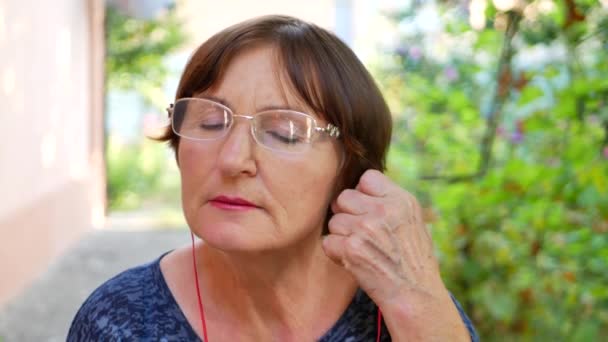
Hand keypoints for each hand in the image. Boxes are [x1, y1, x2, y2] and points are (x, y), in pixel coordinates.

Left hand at [322, 169, 468, 340]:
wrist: (414, 295)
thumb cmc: (412, 259)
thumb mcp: (412, 221)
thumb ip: (389, 201)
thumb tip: (359, 188)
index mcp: (401, 200)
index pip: (367, 178)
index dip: (363, 194)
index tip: (369, 210)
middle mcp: (383, 210)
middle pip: (344, 197)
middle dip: (348, 214)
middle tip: (362, 233)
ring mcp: (366, 228)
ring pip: (334, 220)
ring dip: (342, 236)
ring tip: (362, 249)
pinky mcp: (351, 248)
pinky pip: (328, 241)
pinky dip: (336, 253)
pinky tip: (354, 261)